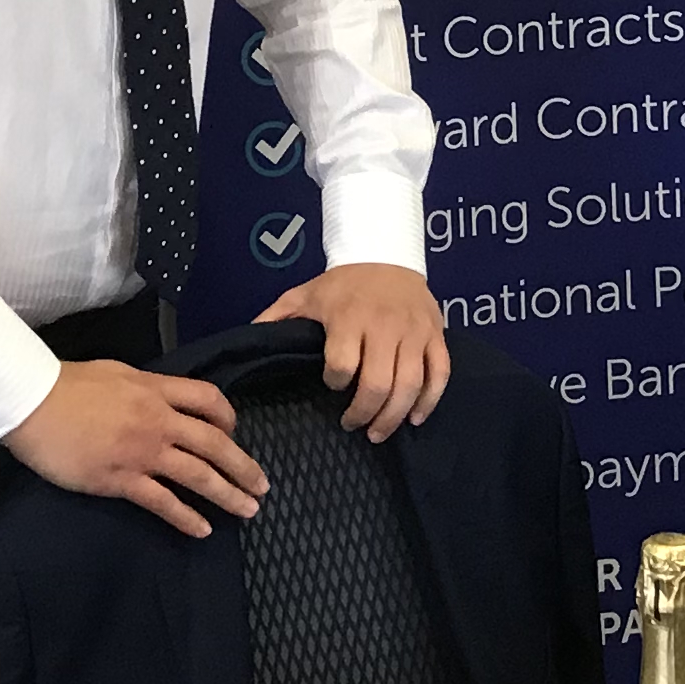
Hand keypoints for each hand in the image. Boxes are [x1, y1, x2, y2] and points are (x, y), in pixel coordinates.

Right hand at [4, 361, 265, 538]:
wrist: (31, 402)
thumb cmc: (66, 384)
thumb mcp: (116, 373)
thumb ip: (143, 388)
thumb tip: (157, 398)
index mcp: (156, 390)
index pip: (208, 400)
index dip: (228, 417)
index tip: (234, 432)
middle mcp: (158, 421)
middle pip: (214, 443)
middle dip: (243, 466)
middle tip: (262, 486)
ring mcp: (142, 453)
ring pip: (197, 475)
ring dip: (227, 494)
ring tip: (249, 511)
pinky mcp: (120, 480)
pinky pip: (162, 502)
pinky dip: (186, 517)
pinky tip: (202, 529)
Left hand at [255, 261, 450, 437]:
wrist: (385, 251)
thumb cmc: (341, 282)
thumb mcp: (304, 294)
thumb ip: (275, 319)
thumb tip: (245, 342)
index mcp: (349, 317)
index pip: (343, 364)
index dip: (335, 383)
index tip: (331, 387)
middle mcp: (384, 327)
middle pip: (378, 383)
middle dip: (364, 413)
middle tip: (353, 426)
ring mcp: (414, 332)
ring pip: (410, 384)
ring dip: (394, 416)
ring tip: (378, 432)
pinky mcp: (435, 335)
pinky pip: (439, 373)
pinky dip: (430, 400)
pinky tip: (415, 418)